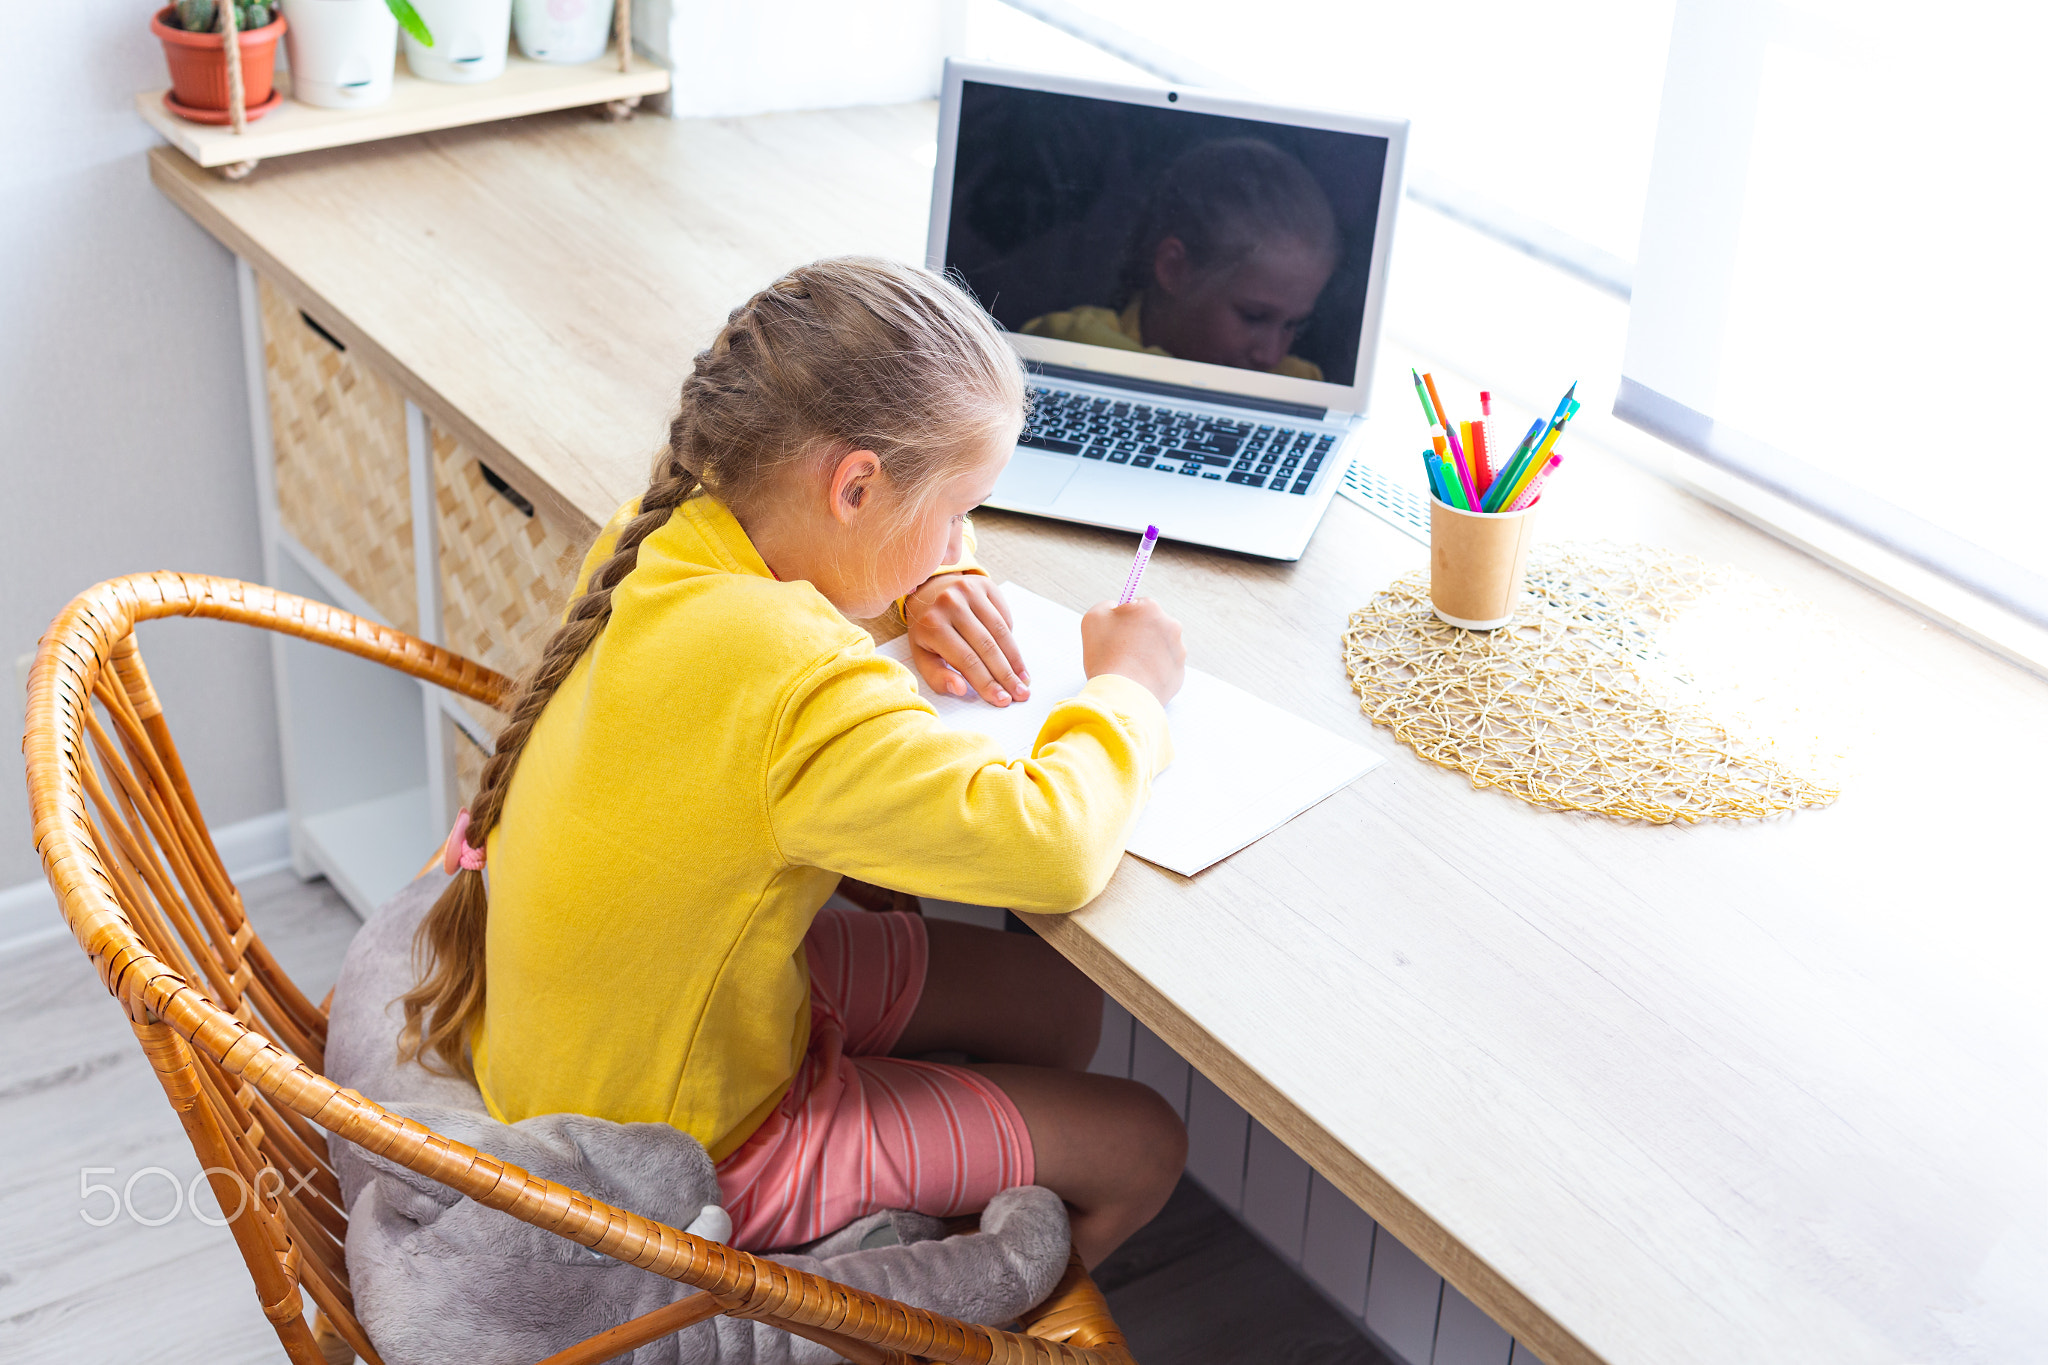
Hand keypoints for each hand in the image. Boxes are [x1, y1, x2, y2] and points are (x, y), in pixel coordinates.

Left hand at [905, 574, 1029, 705]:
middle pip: (987, 646)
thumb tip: (960, 689)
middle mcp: (951, 604)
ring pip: (1000, 631)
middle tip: (1020, 694)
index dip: (987, 682)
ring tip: (1024, 680)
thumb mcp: (921, 654)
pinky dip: (1010, 638)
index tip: (1002, 700)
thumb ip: (937, 676)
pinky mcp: (985, 585)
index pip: (966, 660)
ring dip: (1015, 659)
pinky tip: (1014, 657)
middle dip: (1006, 675)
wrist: (927, 590)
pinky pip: (1004, 616)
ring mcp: (969, 590)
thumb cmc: (926, 629)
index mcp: (933, 624)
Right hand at [1081, 598, 1185, 704]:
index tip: (1116, 632)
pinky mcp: (1179, 674)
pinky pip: (1163, 669)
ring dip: (1147, 653)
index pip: (1138, 606)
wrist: (1122, 695)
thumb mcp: (1093, 618)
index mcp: (1151, 608)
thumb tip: (1117, 608)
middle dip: (1139, 635)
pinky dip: (1152, 672)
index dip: (1124, 619)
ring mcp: (1178, 651)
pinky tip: (1137, 679)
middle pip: (1152, 626)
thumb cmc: (1106, 655)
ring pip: (1159, 648)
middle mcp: (1171, 626)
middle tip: (1119, 652)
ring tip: (1128, 668)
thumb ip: (1107, 606)